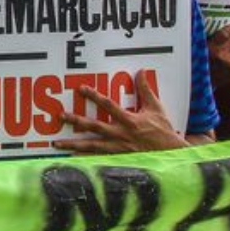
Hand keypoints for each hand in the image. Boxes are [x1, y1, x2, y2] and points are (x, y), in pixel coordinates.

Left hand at [55, 71, 186, 153]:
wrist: (172, 154)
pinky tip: (70, 158)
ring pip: (92, 146)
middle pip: (95, 126)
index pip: (109, 105)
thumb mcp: (156, 108)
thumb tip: (140, 71)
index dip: (94, 96)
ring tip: (56, 143)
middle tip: (60, 116)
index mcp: (130, 120)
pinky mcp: (118, 158)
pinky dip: (84, 159)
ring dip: (73, 144)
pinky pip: (98, 159)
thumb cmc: (163, 130)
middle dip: (76, 121)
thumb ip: (145, 90)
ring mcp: (118, 148)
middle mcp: (121, 134)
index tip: (81, 89)